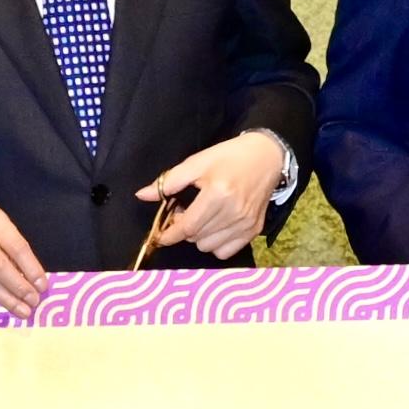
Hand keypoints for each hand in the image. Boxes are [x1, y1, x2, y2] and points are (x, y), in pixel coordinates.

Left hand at [138, 129, 293, 260]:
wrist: (267, 156)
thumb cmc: (229, 157)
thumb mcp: (197, 162)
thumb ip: (168, 181)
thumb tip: (142, 195)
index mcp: (217, 194)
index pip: (187, 227)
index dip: (169, 234)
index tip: (160, 235)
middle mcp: (233, 213)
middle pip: (195, 238)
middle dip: (183, 229)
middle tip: (185, 211)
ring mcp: (245, 224)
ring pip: (208, 247)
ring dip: (199, 236)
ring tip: (202, 218)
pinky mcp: (254, 230)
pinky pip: (226, 251)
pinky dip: (216, 244)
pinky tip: (215, 227)